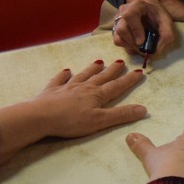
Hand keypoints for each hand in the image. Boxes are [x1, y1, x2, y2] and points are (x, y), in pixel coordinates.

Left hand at [0, 60, 146, 164]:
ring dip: (92, 69)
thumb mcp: (99, 121)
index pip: (117, 86)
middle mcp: (84, 88)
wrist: (39, 117)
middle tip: (121, 62)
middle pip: (101, 77)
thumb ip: (121, 115)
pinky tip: (66, 71)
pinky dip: (63, 75)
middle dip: (113, 71)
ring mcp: (67, 87)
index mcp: (97, 95)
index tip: (139, 72)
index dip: (129, 80)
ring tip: (99, 62)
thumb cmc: (71, 121)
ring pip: (83, 75)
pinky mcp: (51, 91)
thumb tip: (144, 109)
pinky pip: (59, 80)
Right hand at [114, 0, 175, 55]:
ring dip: (131, 47)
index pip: (129, 15)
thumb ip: (166, 35)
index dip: (135, 30)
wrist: (150, 11)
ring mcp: (117, 21)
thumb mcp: (167, 22)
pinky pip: (118, 42)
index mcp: (136, 6)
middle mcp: (123, 12)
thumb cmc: (158, 16)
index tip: (142, 41)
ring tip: (142, 47)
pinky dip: (128, 47)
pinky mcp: (115, 30)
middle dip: (134, 43)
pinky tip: (137, 46)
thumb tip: (155, 51)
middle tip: (144, 49)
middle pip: (122, 30)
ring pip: (118, 38)